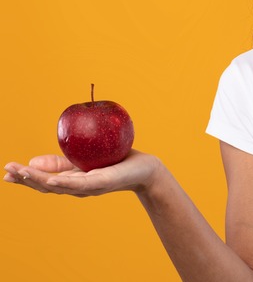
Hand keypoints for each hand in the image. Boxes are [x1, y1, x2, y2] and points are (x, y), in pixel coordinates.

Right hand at [4, 149, 161, 196]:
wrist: (144, 170)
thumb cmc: (115, 162)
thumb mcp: (82, 160)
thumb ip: (61, 162)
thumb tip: (33, 160)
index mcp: (72, 182)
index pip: (44, 182)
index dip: (25, 178)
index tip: (7, 172)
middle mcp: (78, 188)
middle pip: (47, 186)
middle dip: (26, 179)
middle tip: (7, 172)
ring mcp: (89, 187)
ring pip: (59, 186)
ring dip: (39, 180)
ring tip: (21, 172)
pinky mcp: (102, 183)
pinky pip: (81, 183)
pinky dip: (64, 182)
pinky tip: (52, 179)